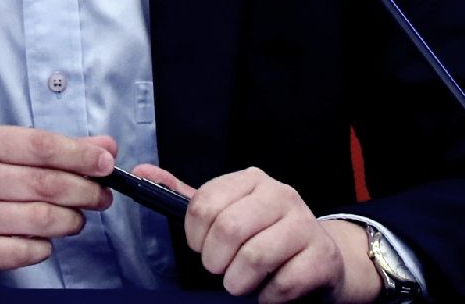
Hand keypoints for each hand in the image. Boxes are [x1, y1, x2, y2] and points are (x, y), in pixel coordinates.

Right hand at [0, 126, 116, 285]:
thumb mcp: (2, 153)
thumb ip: (55, 149)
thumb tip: (105, 146)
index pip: (42, 146)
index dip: (81, 155)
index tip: (107, 163)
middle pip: (46, 184)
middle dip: (85, 190)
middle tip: (102, 195)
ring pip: (42, 219)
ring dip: (71, 220)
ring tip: (76, 218)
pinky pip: (27, 250)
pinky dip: (46, 245)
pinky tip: (44, 238)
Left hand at [131, 164, 382, 303]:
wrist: (322, 259)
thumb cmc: (266, 235)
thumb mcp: (226, 211)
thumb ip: (186, 197)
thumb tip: (142, 173)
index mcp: (252, 180)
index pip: (203, 204)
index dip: (195, 236)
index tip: (202, 246)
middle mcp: (280, 195)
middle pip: (227, 230)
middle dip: (215, 261)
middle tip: (222, 269)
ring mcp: (304, 224)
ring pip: (254, 258)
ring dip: (239, 282)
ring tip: (243, 282)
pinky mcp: (321, 257)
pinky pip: (282, 284)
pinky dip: (267, 296)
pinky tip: (270, 289)